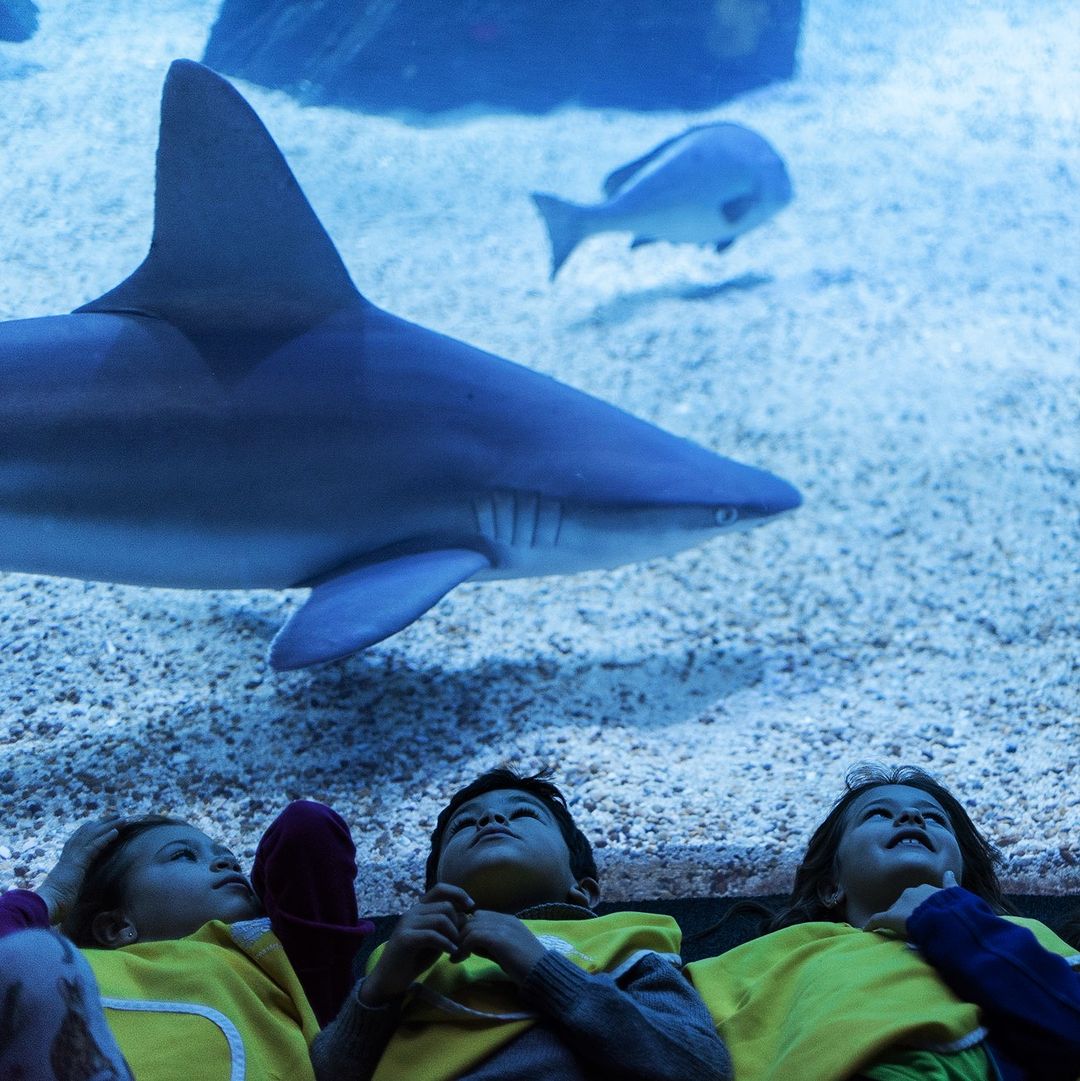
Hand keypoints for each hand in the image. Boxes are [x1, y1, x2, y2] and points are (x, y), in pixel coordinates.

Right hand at [36, 816, 124, 923]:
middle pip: (87, 833)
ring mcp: (72, 858)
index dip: (92, 830)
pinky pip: (93, 847)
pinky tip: (115, 832)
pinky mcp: (76, 863)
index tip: (103, 823)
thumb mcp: (68, 889)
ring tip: (123, 820)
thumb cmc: (54, 903)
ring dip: (109, 826)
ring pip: (92, 836)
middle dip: (103, 823)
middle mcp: (69, 855)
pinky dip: (104, 838)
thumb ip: (76, 884)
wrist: (45, 906)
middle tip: (118, 815)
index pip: (79, 839)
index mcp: (66, 860)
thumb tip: (88, 889)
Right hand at [361, 884, 473, 1004]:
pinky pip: (432, 935)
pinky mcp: (404, 938)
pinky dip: (446, 944)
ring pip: (440, 919)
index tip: (471, 907)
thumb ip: (448, 926)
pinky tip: (451, 954)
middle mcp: (412, 912)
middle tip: (462, 942)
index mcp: (420, 909)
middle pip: (446, 906)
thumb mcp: (436, 939)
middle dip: (458, 924)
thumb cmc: (415, 959)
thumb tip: (467, 915)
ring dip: (454, 935)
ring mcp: (407, 924)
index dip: (458, 893)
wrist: (390, 979)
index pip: (440, 888)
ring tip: (457, 949)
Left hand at [454, 910, 546, 984]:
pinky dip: (462, 947)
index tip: (462, 945)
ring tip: (456, 956)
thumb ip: (492, 944)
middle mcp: (504, 919)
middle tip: (455, 950)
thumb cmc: (527, 967)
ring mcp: (502, 927)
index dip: (469, 928)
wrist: (542, 973)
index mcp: (509, 920)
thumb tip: (471, 945)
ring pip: (470, 926)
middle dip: (462, 933)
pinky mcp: (497, 938)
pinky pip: (472, 937)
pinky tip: (458, 959)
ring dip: (460, 941)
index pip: (480, 915)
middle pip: (473, 919)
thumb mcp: (507, 951)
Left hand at [864, 869, 958, 936]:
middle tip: (908, 925)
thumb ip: (951, 886)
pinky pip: (877, 920)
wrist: (944, 918)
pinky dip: (872, 924)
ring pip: (893, 911)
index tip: (919, 914)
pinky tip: (866, 929)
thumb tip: (949, 873)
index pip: (918, 897)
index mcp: (926, 890)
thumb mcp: (955, 896)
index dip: (917, 906)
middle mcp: (911, 893)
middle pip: (904, 904)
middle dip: (905, 912)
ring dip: (893, 919)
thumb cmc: (953, 910)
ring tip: (893, 929)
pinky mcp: (890, 917)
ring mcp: (900, 905)